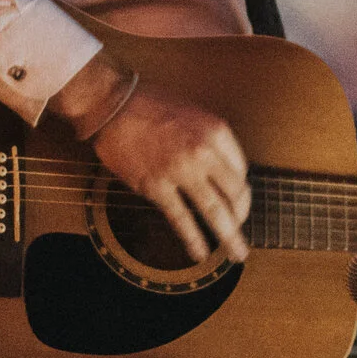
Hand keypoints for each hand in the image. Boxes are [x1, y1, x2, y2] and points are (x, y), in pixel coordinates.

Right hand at [84, 86, 253, 264]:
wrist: (115, 105)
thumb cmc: (152, 105)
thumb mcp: (194, 114)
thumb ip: (210, 141)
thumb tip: (222, 170)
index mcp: (216, 131)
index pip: (241, 170)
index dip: (241, 191)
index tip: (236, 202)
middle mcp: (204, 152)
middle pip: (235, 193)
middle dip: (241, 217)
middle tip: (242, 233)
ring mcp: (181, 171)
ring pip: (214, 211)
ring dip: (229, 236)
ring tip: (236, 253)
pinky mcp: (156, 187)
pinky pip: (181, 219)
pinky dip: (193, 240)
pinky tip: (200, 253)